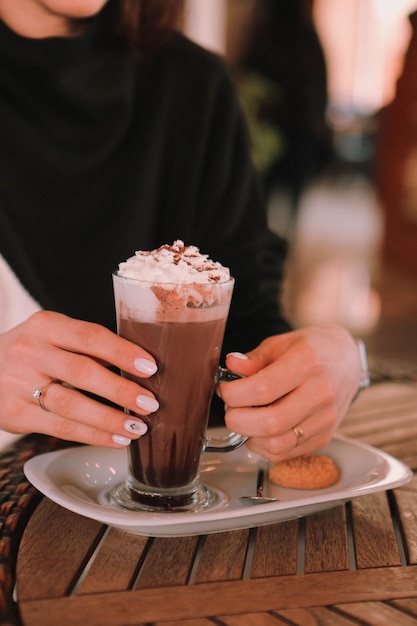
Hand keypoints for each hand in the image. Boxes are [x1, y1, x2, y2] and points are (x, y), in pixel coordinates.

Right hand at [0, 311, 158, 446]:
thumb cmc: (33, 352)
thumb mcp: (52, 336)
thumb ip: (86, 346)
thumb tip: (140, 367)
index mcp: (46, 326)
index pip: (90, 336)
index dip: (122, 352)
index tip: (150, 367)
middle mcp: (30, 352)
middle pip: (82, 372)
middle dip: (121, 390)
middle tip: (150, 403)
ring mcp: (19, 384)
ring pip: (71, 404)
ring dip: (109, 419)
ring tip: (137, 427)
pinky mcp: (15, 414)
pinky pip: (60, 427)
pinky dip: (92, 435)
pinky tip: (114, 438)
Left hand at [218, 325, 361, 461]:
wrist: (347, 359)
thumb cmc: (311, 348)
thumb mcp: (281, 343)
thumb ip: (254, 358)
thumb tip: (230, 366)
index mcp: (307, 363)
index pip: (262, 389)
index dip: (233, 394)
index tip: (225, 389)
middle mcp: (321, 392)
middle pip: (270, 422)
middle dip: (237, 420)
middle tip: (230, 409)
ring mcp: (326, 418)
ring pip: (278, 444)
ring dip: (250, 436)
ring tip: (244, 420)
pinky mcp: (326, 436)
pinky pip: (287, 453)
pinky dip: (264, 447)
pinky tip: (259, 431)